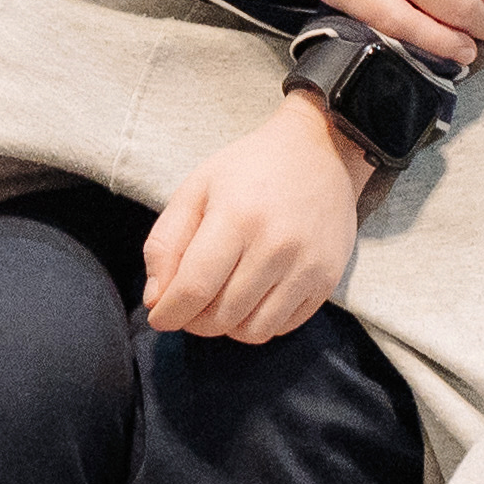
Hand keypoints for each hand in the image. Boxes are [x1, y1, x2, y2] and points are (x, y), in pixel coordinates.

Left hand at [145, 92, 373, 340]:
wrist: (321, 152)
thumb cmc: (249, 170)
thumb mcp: (196, 189)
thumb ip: (166, 242)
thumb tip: (156, 300)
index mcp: (237, 217)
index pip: (194, 289)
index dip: (169, 313)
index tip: (159, 316)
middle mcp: (276, 245)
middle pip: (221, 316)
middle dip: (194, 320)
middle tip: (190, 304)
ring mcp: (307, 266)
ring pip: (252, 331)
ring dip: (226, 327)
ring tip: (220, 301)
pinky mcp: (327, 280)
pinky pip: (283, 327)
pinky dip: (259, 324)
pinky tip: (252, 299)